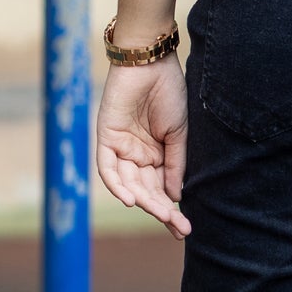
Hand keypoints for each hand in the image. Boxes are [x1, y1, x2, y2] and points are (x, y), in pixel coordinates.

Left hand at [96, 57, 190, 236]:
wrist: (151, 63)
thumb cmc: (170, 93)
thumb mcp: (180, 134)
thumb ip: (175, 165)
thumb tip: (174, 197)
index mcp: (157, 154)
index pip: (161, 189)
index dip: (171, 210)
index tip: (185, 228)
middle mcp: (137, 155)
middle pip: (146, 191)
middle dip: (161, 210)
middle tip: (178, 228)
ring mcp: (121, 148)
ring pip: (128, 184)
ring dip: (144, 201)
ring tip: (160, 215)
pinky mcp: (106, 138)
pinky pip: (107, 169)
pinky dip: (117, 185)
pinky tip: (131, 200)